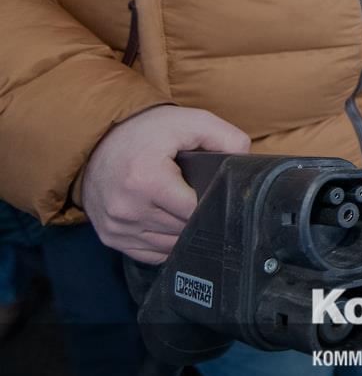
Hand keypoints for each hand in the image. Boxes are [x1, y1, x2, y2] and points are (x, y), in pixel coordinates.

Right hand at [81, 105, 250, 263]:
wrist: (99, 138)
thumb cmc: (148, 130)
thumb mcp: (192, 122)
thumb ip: (228, 139)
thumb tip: (248, 163)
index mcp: (146, 181)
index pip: (197, 211)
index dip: (210, 201)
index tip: (209, 189)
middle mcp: (127, 208)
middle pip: (184, 230)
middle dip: (196, 215)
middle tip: (195, 194)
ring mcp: (116, 226)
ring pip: (170, 245)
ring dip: (181, 231)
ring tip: (180, 206)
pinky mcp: (110, 236)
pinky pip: (150, 253)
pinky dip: (163, 242)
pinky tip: (167, 221)